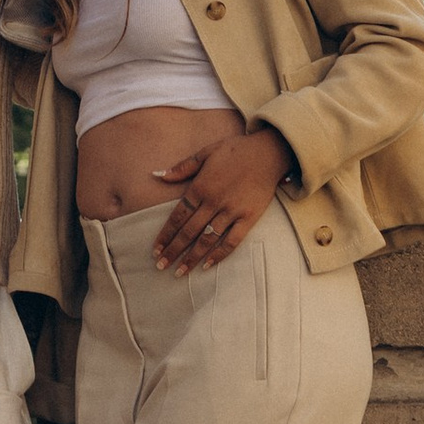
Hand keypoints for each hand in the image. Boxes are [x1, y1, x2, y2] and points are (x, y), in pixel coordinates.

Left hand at [150, 125, 294, 273]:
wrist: (268, 152)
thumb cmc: (235, 151)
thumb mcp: (205, 153)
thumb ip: (182, 167)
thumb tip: (157, 175)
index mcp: (200, 187)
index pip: (177, 216)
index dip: (165, 235)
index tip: (155, 250)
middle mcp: (213, 201)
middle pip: (188, 232)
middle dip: (173, 251)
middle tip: (160, 266)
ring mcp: (231, 211)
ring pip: (207, 239)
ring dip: (191, 257)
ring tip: (179, 272)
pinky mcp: (248, 217)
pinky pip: (232, 240)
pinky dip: (219, 254)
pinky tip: (207, 265)